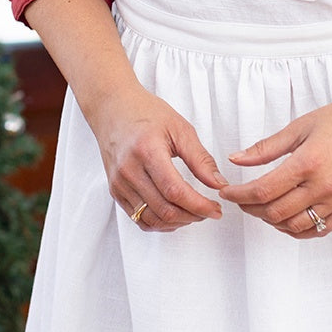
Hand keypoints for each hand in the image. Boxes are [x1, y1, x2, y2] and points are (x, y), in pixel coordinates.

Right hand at [87, 84, 226, 232]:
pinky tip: (174, 215)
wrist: (113, 108)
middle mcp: (129, 170)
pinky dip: (160, 223)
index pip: (175, 191)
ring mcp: (119, 183)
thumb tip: (219, 184)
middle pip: (164, 209)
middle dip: (192, 216)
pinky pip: (138, 219)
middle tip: (209, 211)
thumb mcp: (180, 129)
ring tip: (194, 213)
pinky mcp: (115, 191)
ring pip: (152, 219)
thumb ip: (201, 159)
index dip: (199, 206)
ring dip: (178, 222)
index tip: (216, 209)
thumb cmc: (146, 113)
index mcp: (147, 151)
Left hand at [218, 94, 331, 236]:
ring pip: (294, 226)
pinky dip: (297, 229)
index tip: (227, 192)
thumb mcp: (301, 126)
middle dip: (251, 209)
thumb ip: (266, 147)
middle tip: (241, 200)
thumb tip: (236, 159)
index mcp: (308, 162)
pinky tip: (287, 218)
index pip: (262, 190)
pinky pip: (318, 230)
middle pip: (275, 212)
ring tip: (263, 208)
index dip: (238, 195)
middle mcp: (324, 186)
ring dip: (272, 221)